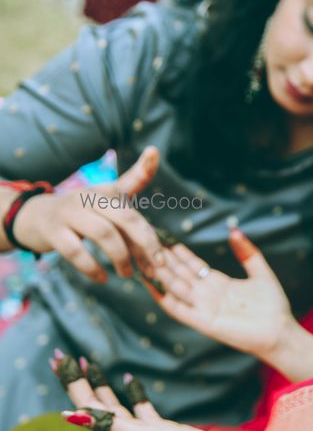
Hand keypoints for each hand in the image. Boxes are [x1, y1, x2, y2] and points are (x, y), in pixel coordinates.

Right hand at [13, 147, 163, 282]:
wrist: (36, 218)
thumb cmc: (84, 215)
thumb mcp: (108, 209)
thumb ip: (135, 222)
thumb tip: (159, 253)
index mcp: (108, 192)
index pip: (131, 180)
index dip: (144, 167)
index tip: (153, 151)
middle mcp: (90, 197)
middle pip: (126, 217)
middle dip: (146, 242)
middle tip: (158, 264)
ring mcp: (70, 212)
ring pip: (103, 234)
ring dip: (121, 258)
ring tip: (128, 274)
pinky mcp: (53, 231)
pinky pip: (75, 251)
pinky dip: (92, 268)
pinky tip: (103, 278)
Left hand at [53, 354, 236, 430]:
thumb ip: (109, 425)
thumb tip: (69, 416)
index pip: (85, 405)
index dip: (72, 382)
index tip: (58, 360)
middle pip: (93, 403)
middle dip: (79, 381)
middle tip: (64, 356)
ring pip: (112, 404)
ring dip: (100, 385)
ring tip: (90, 364)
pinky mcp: (157, 428)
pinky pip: (139, 407)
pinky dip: (132, 392)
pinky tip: (130, 378)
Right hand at [149, 229, 295, 358]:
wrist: (279, 332)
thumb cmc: (273, 306)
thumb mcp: (261, 273)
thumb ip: (247, 253)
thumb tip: (235, 230)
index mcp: (220, 283)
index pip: (194, 266)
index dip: (181, 254)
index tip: (166, 239)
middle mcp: (208, 294)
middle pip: (181, 274)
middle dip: (166, 260)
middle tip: (146, 244)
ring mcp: (204, 307)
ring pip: (176, 287)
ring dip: (161, 274)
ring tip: (144, 259)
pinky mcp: (203, 321)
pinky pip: (178, 308)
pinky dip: (164, 297)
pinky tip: (152, 285)